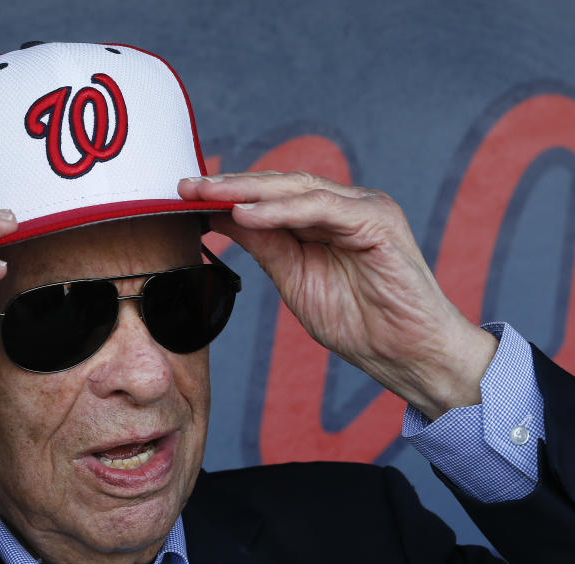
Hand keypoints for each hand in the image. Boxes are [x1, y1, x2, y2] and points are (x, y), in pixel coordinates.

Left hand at [179, 171, 496, 419]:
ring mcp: (363, 209)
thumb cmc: (358, 321)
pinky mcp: (378, 221)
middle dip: (229, 185)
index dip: (227, 193)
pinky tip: (247, 214)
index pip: (270, 196)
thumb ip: (264, 245)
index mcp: (325, 218)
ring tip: (209, 195)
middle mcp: (345, 205)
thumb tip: (221, 218)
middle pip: (279, 184)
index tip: (185, 197)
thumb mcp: (293, 278)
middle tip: (187, 187)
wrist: (405, 354)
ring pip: (297, 188)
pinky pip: (321, 208)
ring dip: (248, 191)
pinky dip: (282, 210)